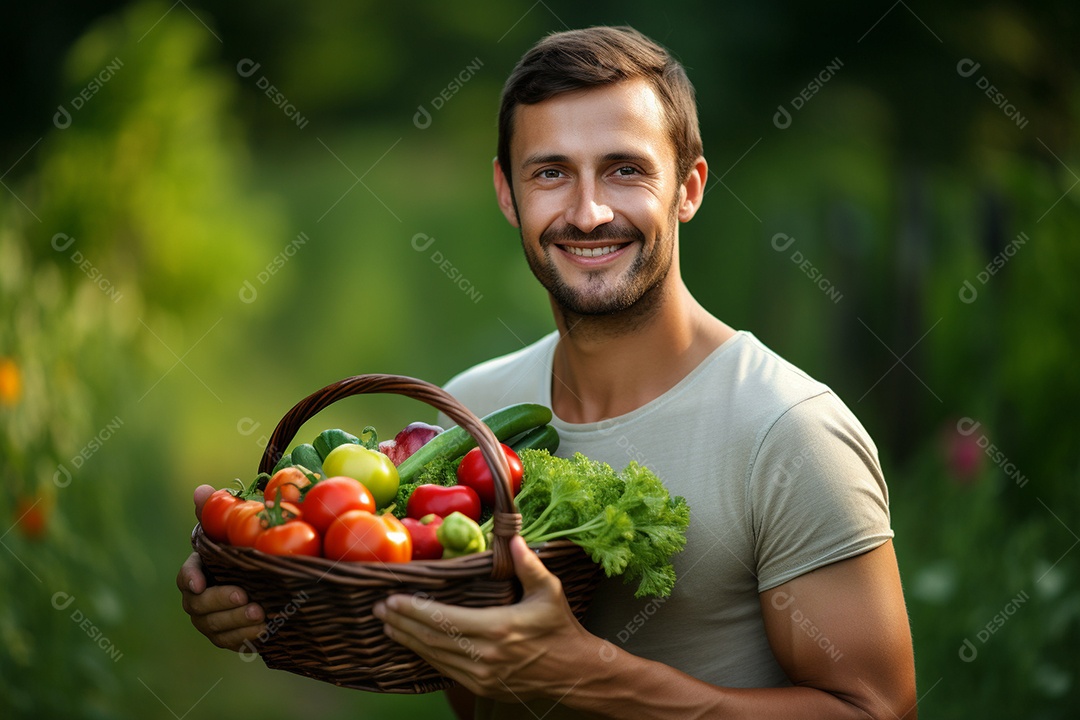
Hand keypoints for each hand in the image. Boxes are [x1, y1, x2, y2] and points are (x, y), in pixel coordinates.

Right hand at [176, 484, 265, 651]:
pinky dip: (245, 638)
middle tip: (244, 597)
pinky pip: (232, 642)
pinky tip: (264, 631)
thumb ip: (215, 512)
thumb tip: (201, 489)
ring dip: (235, 622)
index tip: (200, 583)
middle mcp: (200, 598)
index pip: (186, 576)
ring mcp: (212, 621)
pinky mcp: (229, 637)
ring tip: (260, 613)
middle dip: (220, 602)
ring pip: (215, 627)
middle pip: (199, 606)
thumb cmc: (248, 550)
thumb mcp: (234, 530)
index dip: (190, 579)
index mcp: (199, 571)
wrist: (273, 581)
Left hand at [373, 535, 597, 701]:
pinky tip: (413, 644)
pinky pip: (446, 670)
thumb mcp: (549, 590)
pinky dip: (425, 655)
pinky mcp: (483, 686)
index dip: (414, 610)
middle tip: (378, 609)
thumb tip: (513, 537)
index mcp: (498, 628)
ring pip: (434, 657)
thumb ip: (528, 564)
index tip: (392, 599)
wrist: (574, 673)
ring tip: (387, 625)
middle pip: (432, 638)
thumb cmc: (560, 628)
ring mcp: (482, 675)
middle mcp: (485, 655)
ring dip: (408, 640)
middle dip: (401, 623)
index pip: (444, 619)